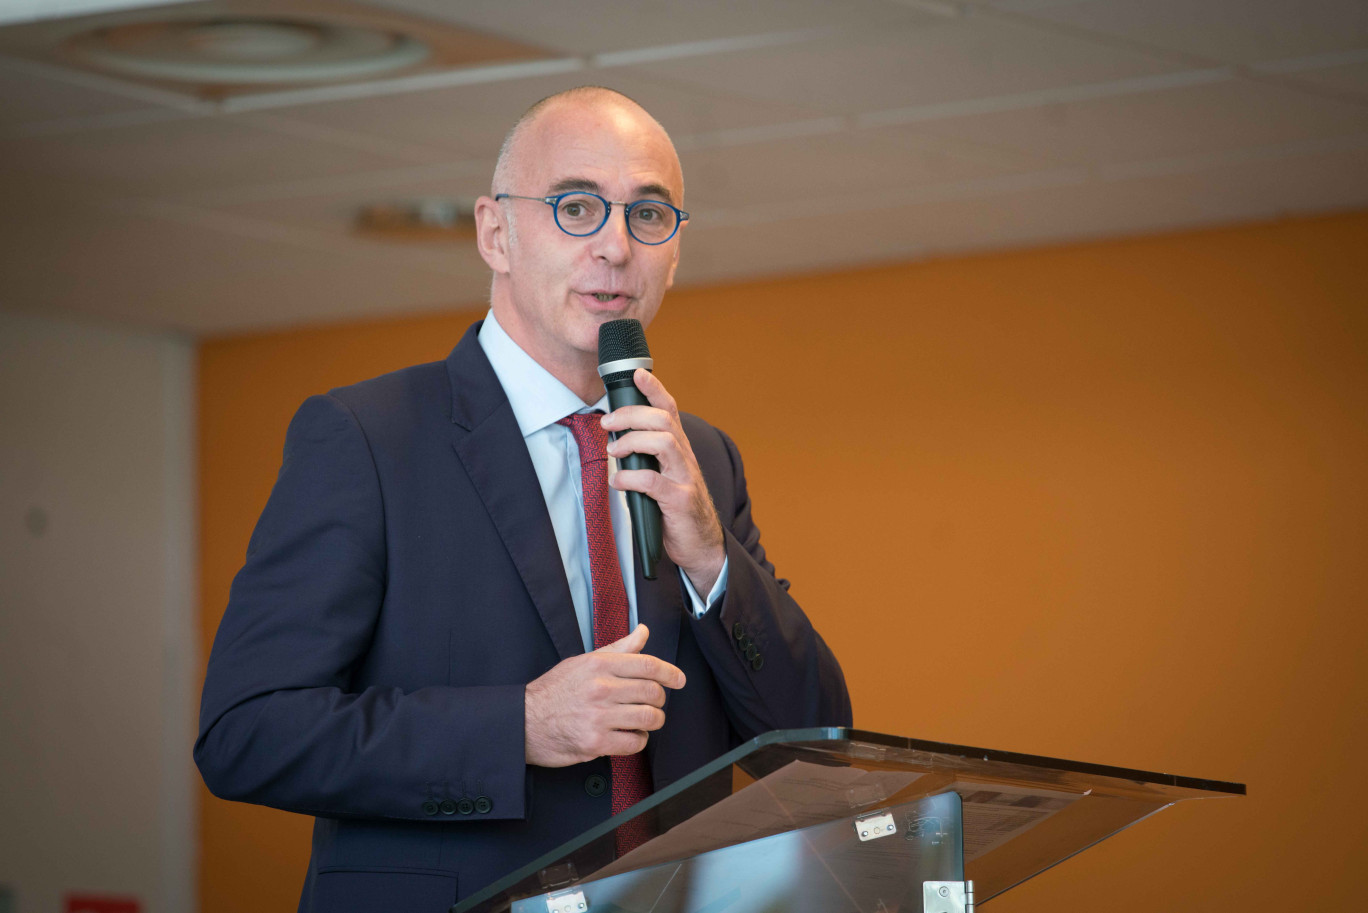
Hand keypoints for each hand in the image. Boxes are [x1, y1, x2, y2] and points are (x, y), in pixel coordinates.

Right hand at [525, 624, 685, 766]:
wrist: (524, 721)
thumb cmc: (555, 691)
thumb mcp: (584, 662)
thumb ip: (618, 649)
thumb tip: (643, 632)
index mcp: (599, 664)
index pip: (648, 665)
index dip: (670, 672)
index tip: (679, 680)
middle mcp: (601, 688)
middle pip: (653, 693)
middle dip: (659, 700)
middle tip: (652, 704)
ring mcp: (599, 716)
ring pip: (649, 718)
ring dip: (651, 722)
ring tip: (641, 721)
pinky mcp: (596, 742)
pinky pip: (635, 742)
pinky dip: (637, 740)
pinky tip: (628, 735)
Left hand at [601, 369, 726, 593]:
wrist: (702, 544)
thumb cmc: (676, 509)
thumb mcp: (663, 475)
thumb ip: (646, 458)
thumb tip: (615, 442)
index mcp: (679, 448)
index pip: (670, 409)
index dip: (654, 389)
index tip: (636, 374)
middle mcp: (685, 457)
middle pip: (663, 420)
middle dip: (631, 415)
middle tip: (607, 423)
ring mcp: (685, 477)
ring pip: (663, 442)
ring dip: (632, 441)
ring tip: (613, 451)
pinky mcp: (680, 500)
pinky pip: (654, 481)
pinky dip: (630, 479)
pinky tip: (617, 482)